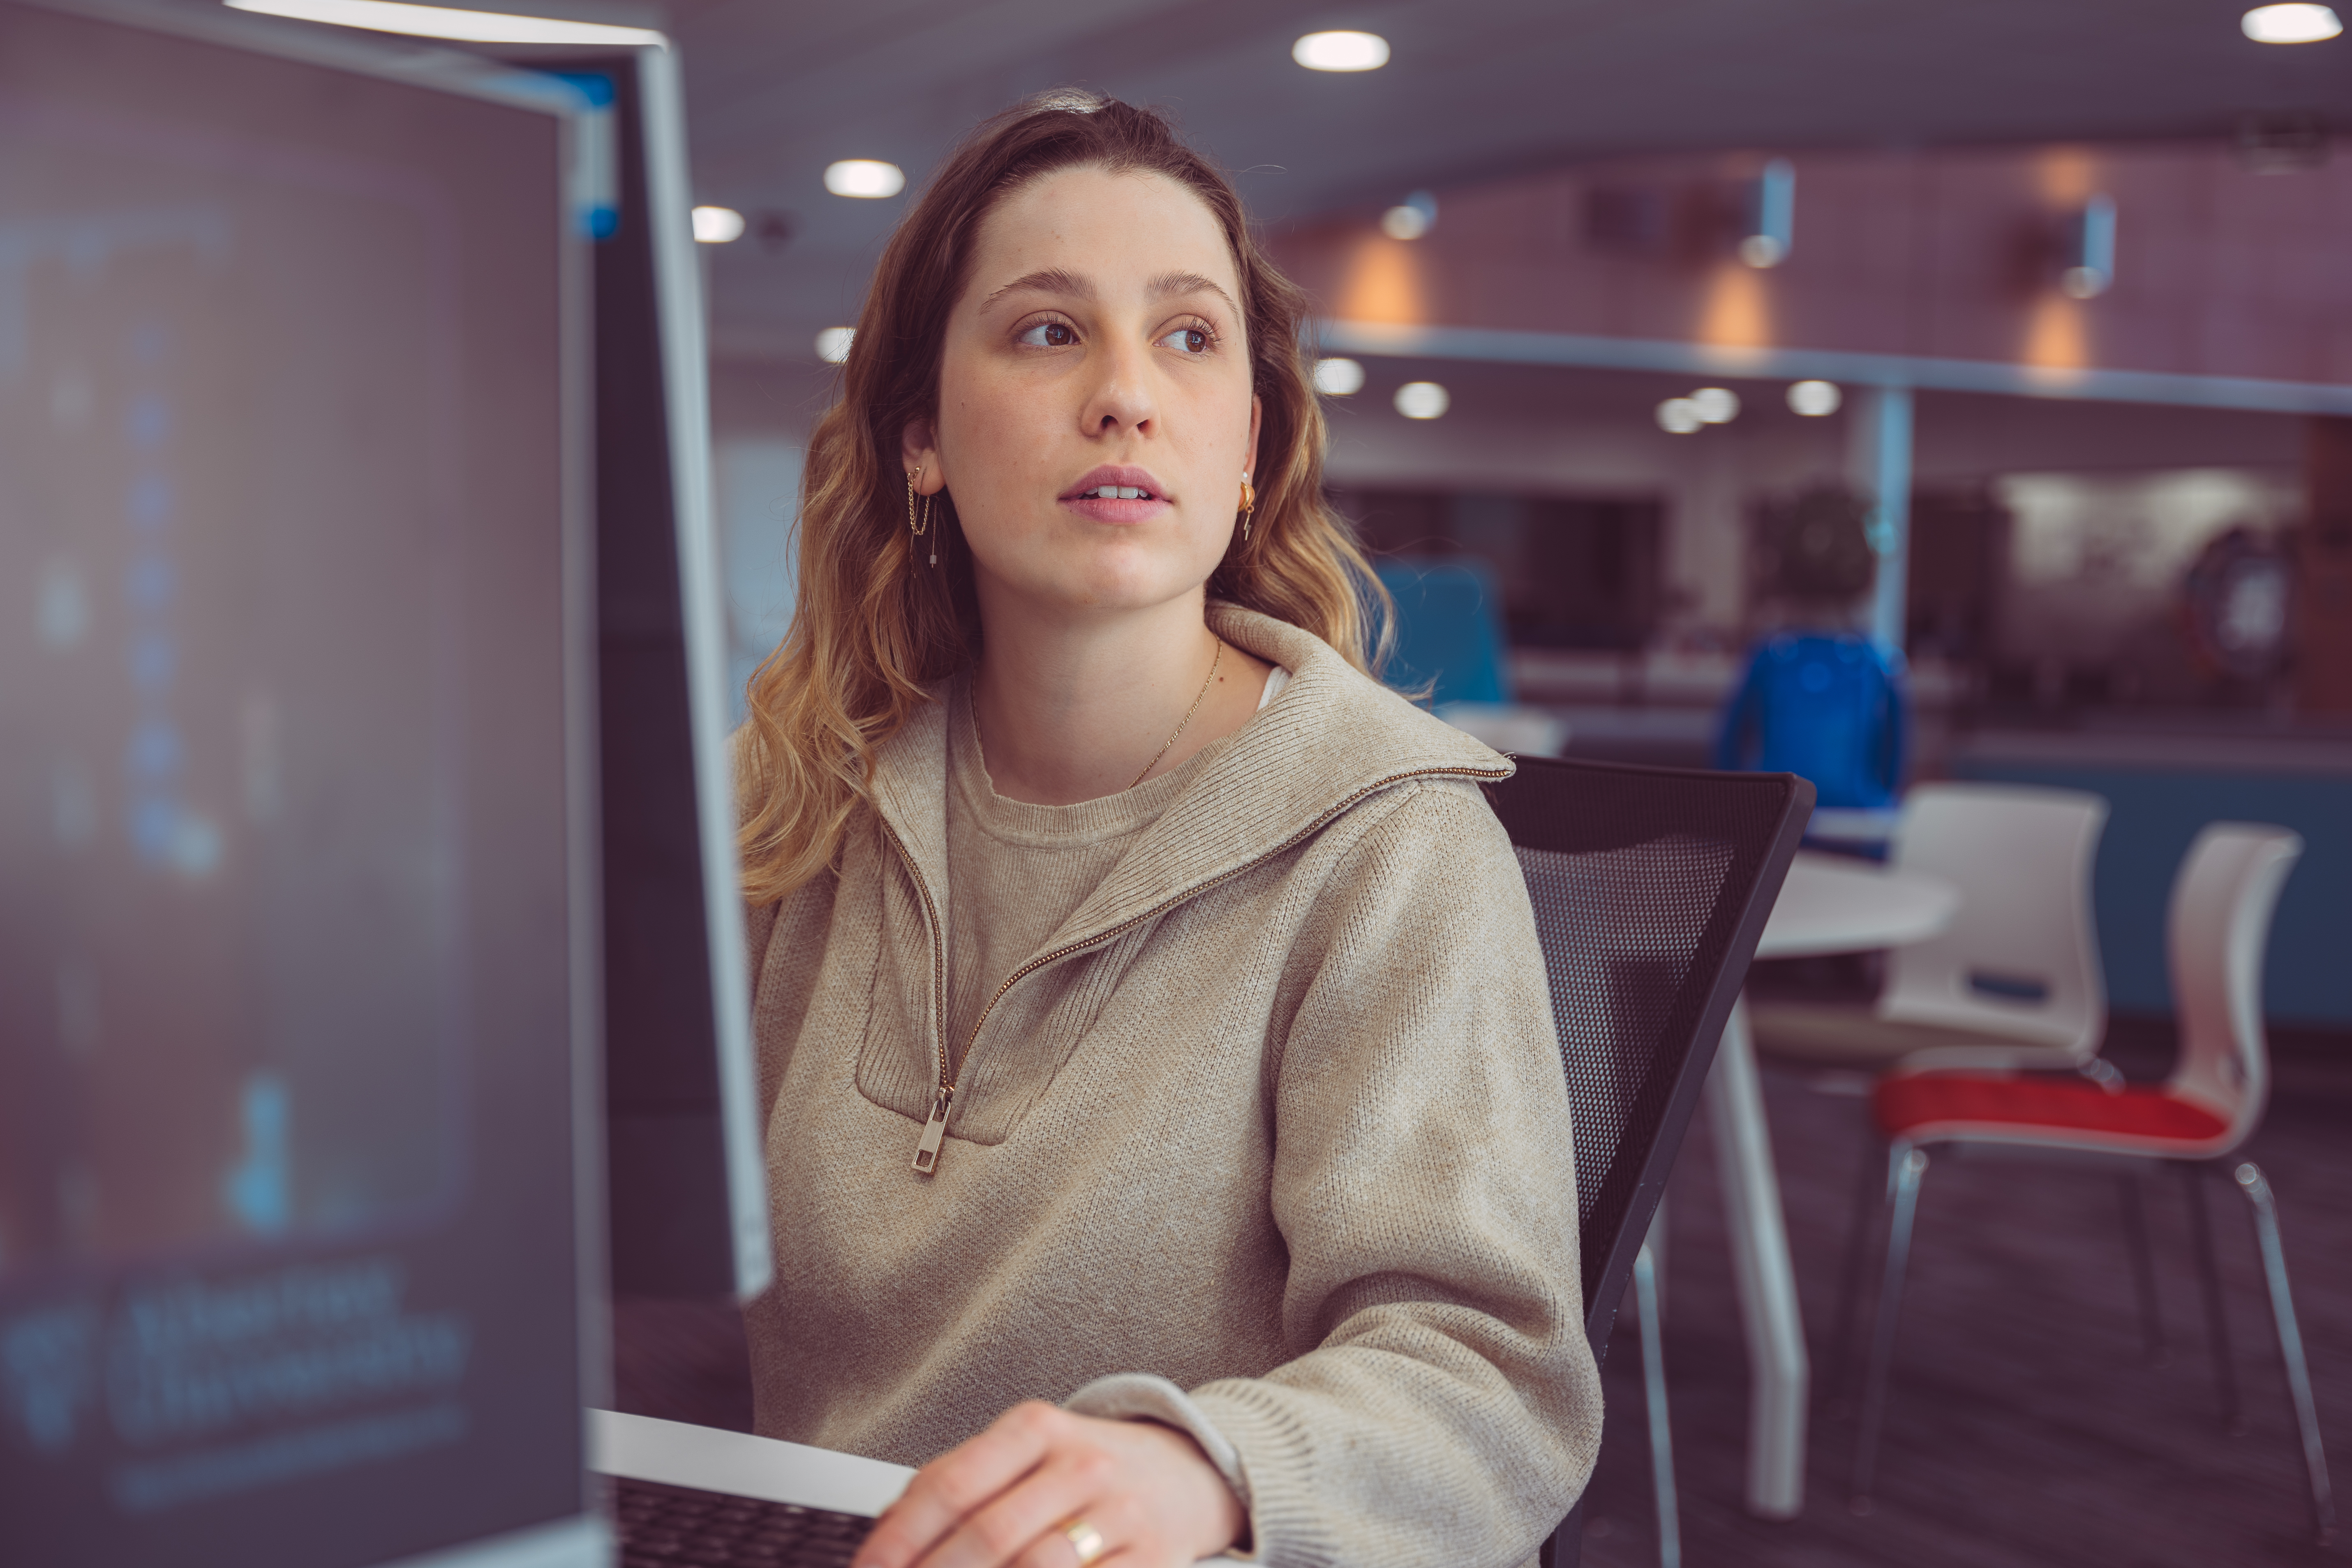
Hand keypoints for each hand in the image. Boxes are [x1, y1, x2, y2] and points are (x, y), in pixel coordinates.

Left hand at [851, 1401, 1244, 1567]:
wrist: (1185, 1473)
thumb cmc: (1084, 1470)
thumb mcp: (1025, 1452)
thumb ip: (957, 1483)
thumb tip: (885, 1535)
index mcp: (1036, 1428)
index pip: (949, 1485)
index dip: (897, 1540)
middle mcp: (1080, 1464)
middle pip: (988, 1536)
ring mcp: (1119, 1514)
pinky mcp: (1152, 1560)